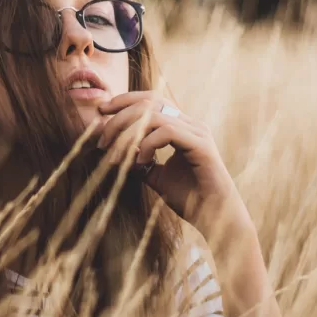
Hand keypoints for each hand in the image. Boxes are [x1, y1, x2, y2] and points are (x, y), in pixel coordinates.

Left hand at [96, 92, 240, 224]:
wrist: (214, 217)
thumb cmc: (190, 199)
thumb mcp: (157, 177)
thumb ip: (140, 162)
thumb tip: (116, 153)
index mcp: (182, 127)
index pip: (152, 100)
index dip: (125, 101)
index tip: (101, 112)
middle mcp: (191, 124)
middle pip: (150, 101)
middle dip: (120, 117)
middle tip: (102, 140)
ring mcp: (197, 133)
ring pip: (155, 115)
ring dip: (129, 134)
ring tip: (117, 156)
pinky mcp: (201, 145)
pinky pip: (167, 131)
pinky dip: (147, 144)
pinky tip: (141, 163)